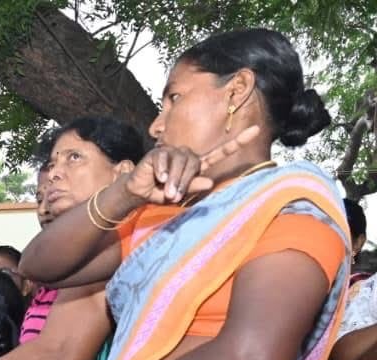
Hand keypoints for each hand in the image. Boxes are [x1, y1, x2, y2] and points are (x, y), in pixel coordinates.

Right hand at [123, 125, 260, 203]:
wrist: (137, 191)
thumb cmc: (160, 193)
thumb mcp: (178, 194)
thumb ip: (193, 187)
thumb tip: (209, 182)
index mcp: (196, 165)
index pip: (220, 152)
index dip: (237, 142)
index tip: (256, 130)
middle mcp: (186, 155)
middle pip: (195, 164)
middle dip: (184, 181)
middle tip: (174, 196)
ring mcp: (172, 152)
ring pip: (181, 162)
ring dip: (173, 180)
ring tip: (166, 192)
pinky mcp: (158, 152)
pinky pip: (165, 160)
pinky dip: (162, 171)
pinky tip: (157, 178)